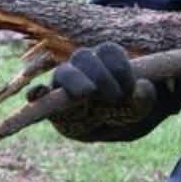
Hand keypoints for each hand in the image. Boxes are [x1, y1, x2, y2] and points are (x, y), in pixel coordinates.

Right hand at [33, 43, 155, 137]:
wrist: (118, 131)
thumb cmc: (130, 113)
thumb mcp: (142, 109)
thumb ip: (144, 100)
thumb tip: (142, 86)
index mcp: (108, 63)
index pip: (109, 51)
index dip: (119, 65)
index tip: (133, 86)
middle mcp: (84, 69)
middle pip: (84, 57)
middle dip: (101, 75)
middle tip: (116, 97)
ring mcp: (64, 86)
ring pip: (63, 72)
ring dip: (77, 81)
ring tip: (88, 94)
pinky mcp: (51, 107)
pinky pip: (36, 95)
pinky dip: (36, 93)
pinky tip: (40, 94)